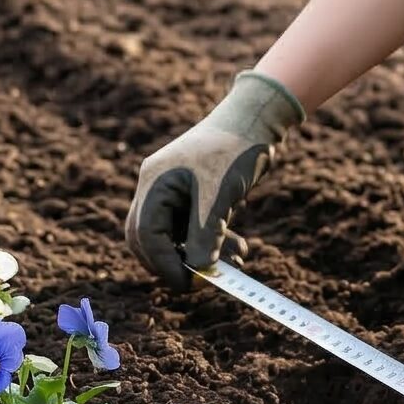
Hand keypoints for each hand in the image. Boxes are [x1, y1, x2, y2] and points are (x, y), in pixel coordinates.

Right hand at [124, 70, 305, 287]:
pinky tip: (240, 247)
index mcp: (154, 183)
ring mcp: (175, 191)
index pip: (145, 235)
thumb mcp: (219, 196)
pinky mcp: (195, 195)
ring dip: (202, 253)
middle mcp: (158, 187)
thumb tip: (197, 271)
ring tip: (237, 260)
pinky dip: (214, 241)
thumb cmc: (235, 149)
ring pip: (176, 237)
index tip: (191, 284)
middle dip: (176, 263)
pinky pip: (194, 228)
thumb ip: (205, 235)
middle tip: (204, 280)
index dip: (165, 265)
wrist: (258, 119)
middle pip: (150, 240)